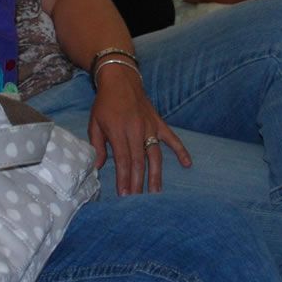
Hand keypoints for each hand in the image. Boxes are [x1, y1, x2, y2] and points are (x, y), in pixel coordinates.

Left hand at [87, 62, 190, 194]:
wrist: (120, 80)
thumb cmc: (105, 103)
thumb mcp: (95, 123)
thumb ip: (98, 146)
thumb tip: (97, 167)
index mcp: (118, 131)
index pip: (123, 161)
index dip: (124, 179)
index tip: (124, 195)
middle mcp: (136, 130)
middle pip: (139, 162)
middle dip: (138, 183)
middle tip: (138, 201)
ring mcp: (149, 127)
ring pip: (155, 155)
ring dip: (156, 175)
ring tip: (156, 192)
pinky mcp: (158, 123)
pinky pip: (172, 138)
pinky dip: (181, 150)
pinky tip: (187, 164)